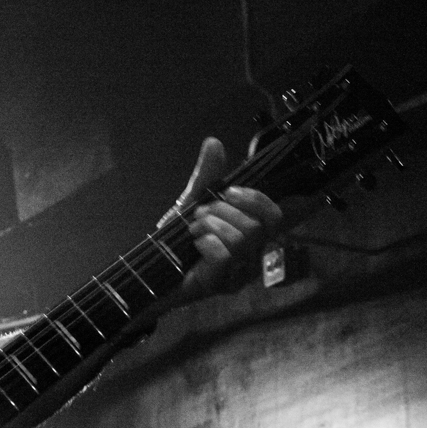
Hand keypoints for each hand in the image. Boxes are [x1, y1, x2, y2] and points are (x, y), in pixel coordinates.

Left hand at [168, 136, 282, 301]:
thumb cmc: (176, 243)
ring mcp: (238, 274)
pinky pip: (225, 256)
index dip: (258, 200)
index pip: (274, 216)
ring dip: (210, 226)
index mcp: (248, 235)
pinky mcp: (222, 285)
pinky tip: (195, 245)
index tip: (230, 192)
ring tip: (192, 229)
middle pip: (256, 225)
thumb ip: (207, 177)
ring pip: (241, 239)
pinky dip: (206, 243)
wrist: (152, 272)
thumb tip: (214, 142)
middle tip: (199, 214)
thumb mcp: (192, 204)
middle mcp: (250, 255)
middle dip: (221, 211)